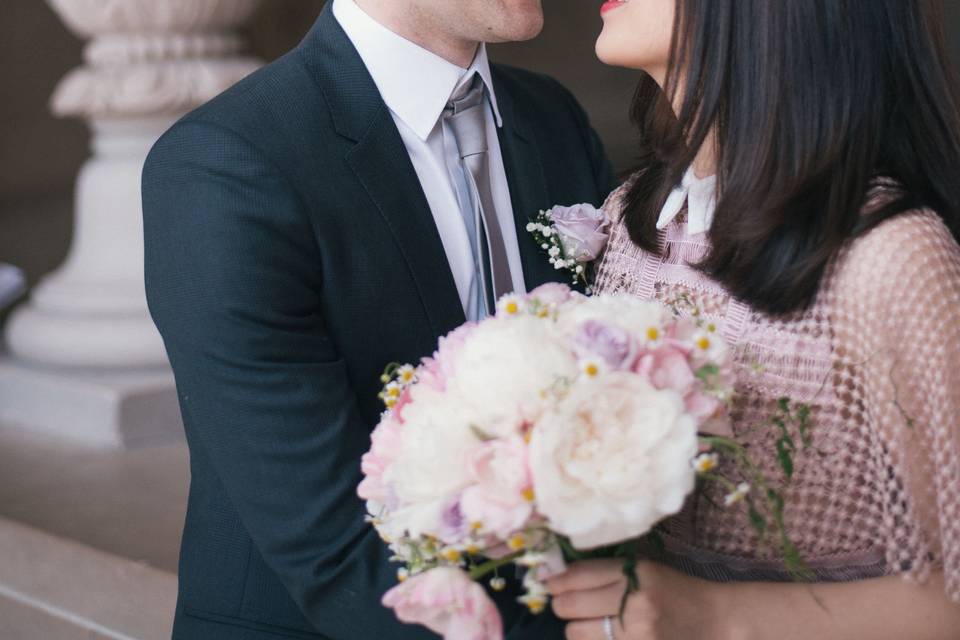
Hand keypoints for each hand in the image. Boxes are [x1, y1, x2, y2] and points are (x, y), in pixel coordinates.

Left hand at [545, 559, 727, 639]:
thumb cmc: (677, 591)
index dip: (557, 581)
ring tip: (587, 624)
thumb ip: (607, 572)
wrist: (717, 621)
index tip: (551, 584)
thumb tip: (559, 578)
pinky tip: (603, 636)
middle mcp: (635, 602)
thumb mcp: (646, 570)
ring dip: (576, 629)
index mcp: (636, 573)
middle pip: (571, 605)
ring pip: (577, 633)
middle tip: (566, 605)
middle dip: (561, 605)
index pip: (579, 575)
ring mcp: (638, 633)